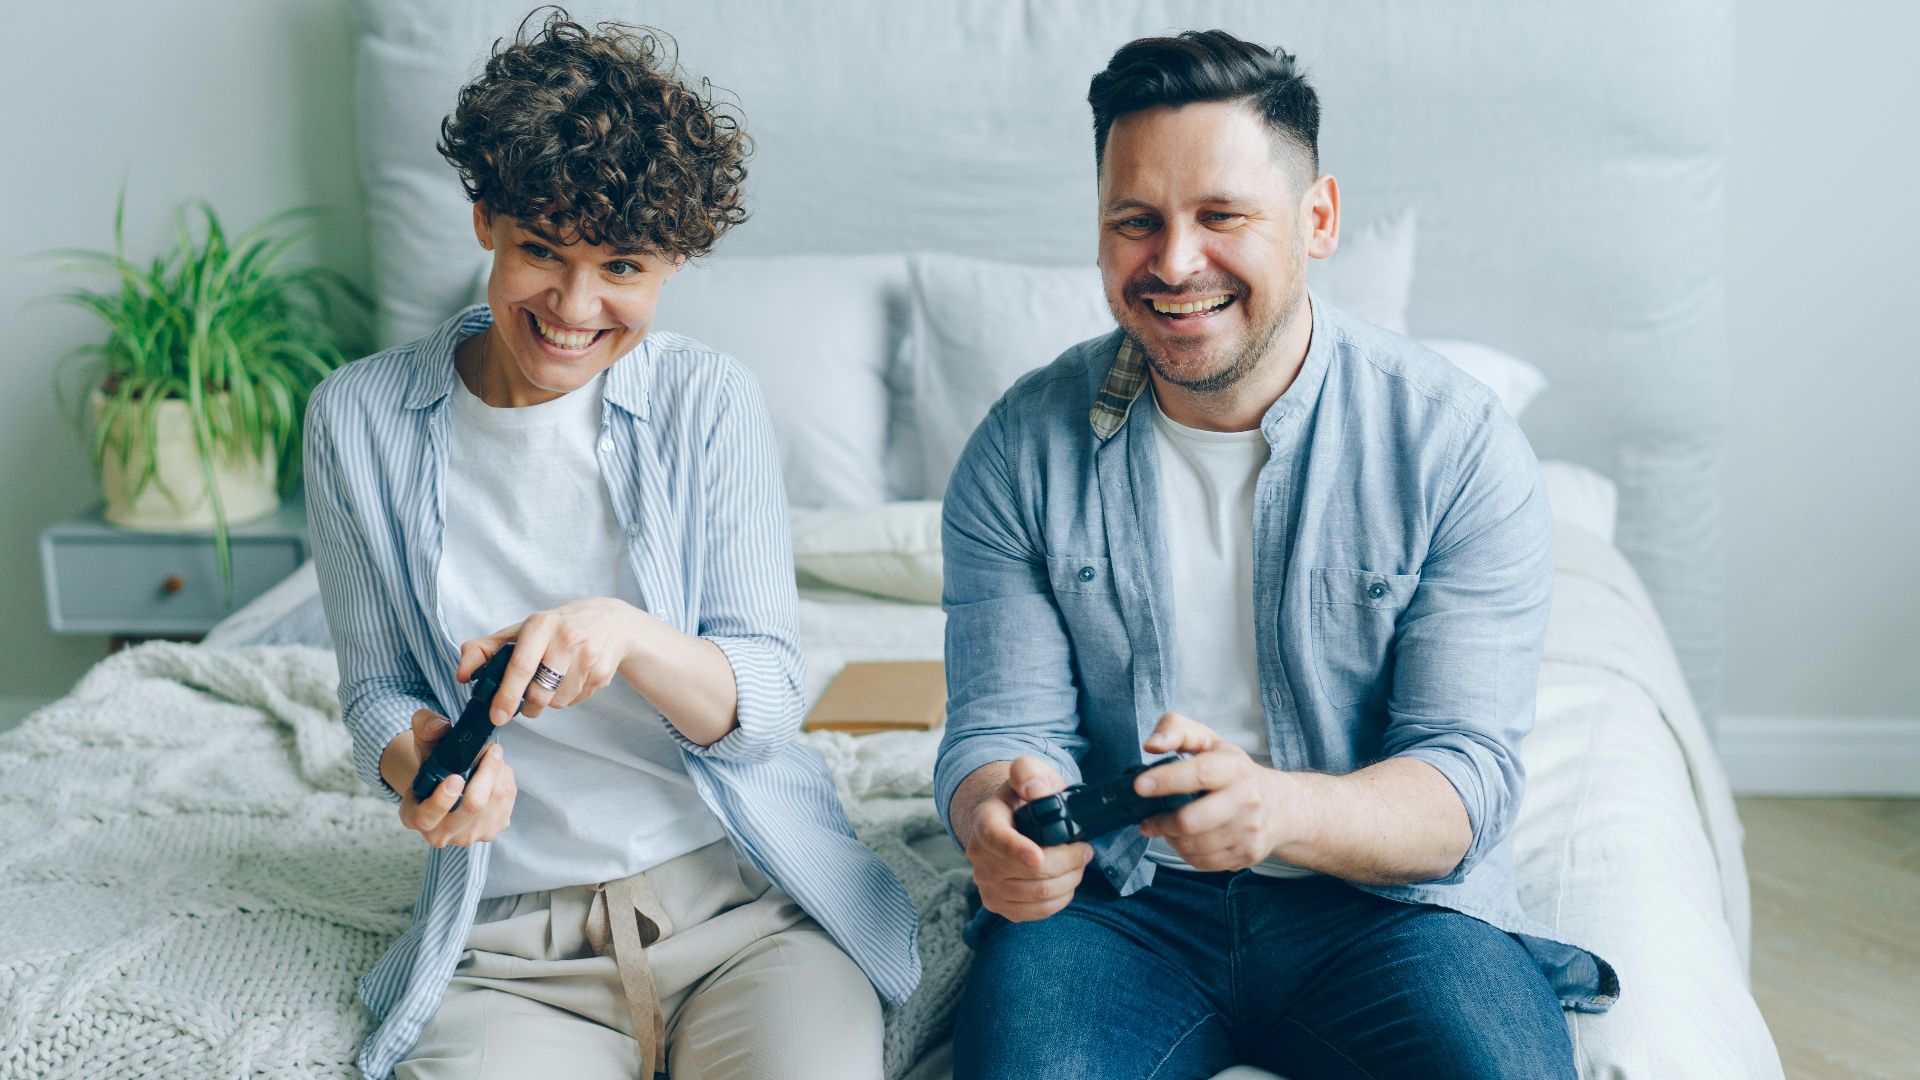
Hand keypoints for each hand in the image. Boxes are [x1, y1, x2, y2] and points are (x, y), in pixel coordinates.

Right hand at [379, 708, 516, 847]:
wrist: (449, 785)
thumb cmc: (434, 767)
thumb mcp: (425, 746)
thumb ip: (426, 729)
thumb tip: (439, 726)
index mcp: (414, 816)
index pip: (426, 817)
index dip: (442, 799)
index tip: (456, 777)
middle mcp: (439, 833)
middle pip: (472, 806)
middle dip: (487, 773)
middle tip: (491, 750)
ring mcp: (467, 836)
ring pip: (495, 802)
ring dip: (500, 775)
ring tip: (493, 759)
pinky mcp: (490, 832)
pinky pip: (507, 805)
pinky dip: (507, 783)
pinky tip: (498, 774)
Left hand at [457, 597, 645, 725]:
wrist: (611, 622)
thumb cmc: (558, 627)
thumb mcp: (522, 630)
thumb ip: (486, 649)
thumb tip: (461, 674)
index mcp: (542, 624)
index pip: (521, 665)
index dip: (506, 695)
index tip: (497, 716)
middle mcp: (568, 638)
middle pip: (540, 691)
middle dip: (528, 707)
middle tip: (525, 705)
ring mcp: (589, 656)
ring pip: (558, 701)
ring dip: (548, 702)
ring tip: (551, 684)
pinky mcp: (602, 673)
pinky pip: (575, 701)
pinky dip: (567, 698)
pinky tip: (570, 680)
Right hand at [962, 757, 1092, 921]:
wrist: (1010, 821)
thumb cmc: (1024, 798)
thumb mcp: (1029, 774)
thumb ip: (1030, 772)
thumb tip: (1032, 790)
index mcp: (985, 821)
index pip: (996, 839)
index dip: (1018, 851)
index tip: (1039, 858)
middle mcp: (979, 855)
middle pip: (1030, 873)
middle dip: (1068, 862)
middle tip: (1085, 850)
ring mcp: (986, 883)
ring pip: (1037, 895)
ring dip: (1069, 881)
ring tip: (1078, 864)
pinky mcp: (998, 904)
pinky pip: (1035, 912)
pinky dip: (1060, 899)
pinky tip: (1066, 882)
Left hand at [1135, 712, 1293, 871]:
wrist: (1281, 806)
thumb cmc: (1235, 771)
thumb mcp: (1209, 741)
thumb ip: (1176, 730)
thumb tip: (1151, 745)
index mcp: (1236, 768)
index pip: (1200, 773)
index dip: (1166, 780)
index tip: (1139, 786)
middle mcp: (1247, 800)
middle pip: (1191, 821)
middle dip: (1160, 822)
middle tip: (1147, 818)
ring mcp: (1249, 831)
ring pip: (1192, 845)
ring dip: (1170, 838)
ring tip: (1167, 827)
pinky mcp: (1247, 854)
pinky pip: (1202, 862)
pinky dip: (1185, 853)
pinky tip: (1185, 840)